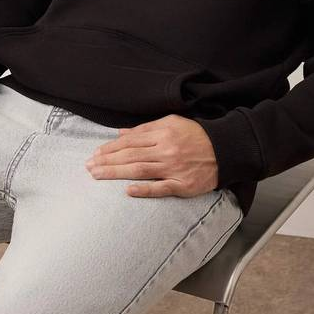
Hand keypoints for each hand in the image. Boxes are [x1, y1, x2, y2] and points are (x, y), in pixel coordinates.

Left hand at [85, 114, 218, 197]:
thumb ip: (146, 129)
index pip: (130, 141)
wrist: (225, 149)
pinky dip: (144, 190)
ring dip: (116, 173)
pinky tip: (127, 191)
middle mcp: (166, 150)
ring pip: (140, 170)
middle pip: (131, 155)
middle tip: (89, 167)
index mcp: (163, 133)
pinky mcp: (183, 185)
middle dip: (107, 161)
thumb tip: (121, 133)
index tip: (96, 154)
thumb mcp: (172, 123)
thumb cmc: (195, 135)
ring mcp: (174, 168)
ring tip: (98, 175)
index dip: (111, 147)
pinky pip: (160, 188)